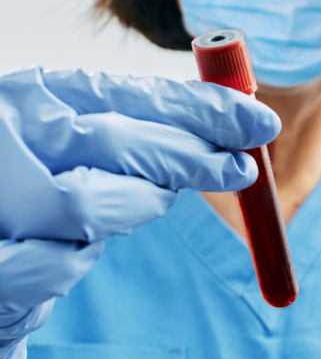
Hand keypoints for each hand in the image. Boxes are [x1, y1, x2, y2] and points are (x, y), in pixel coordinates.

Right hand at [0, 67, 279, 358]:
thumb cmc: (35, 190)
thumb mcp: (82, 141)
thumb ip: (145, 131)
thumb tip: (239, 130)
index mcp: (38, 95)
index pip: (134, 93)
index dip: (203, 110)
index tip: (258, 123)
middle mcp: (9, 134)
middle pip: (118, 142)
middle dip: (191, 159)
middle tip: (240, 172)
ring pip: (90, 204)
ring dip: (134, 209)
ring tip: (141, 207)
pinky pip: (57, 265)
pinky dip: (74, 261)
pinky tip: (72, 251)